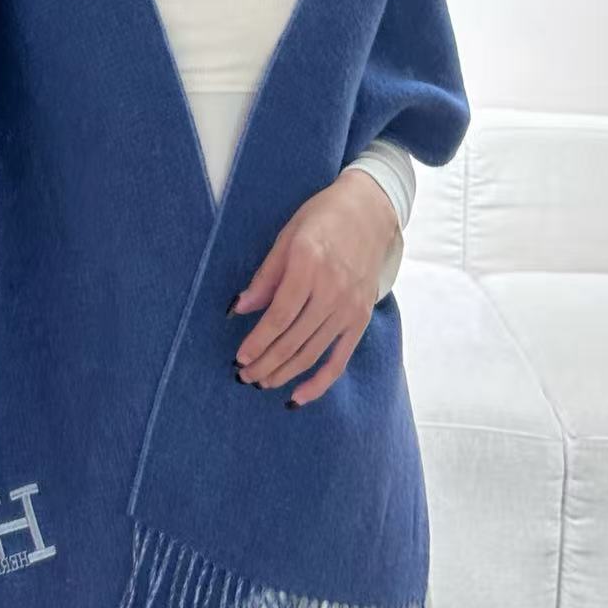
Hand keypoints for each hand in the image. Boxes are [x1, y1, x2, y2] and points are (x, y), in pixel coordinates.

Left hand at [229, 170, 398, 406]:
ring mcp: (350, 307)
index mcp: (309, 265)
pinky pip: (340, 358)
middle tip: (244, 376)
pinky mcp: (361, 318)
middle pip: (294, 340)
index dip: (257, 342)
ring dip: (285, 373)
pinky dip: (320, 382)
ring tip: (262, 383)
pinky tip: (299, 396)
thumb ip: (264, 277)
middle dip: (266, 363)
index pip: (279, 316)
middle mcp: (332, 290)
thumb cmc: (322, 220)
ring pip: (312, 352)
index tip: (240, 357)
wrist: (370, 212)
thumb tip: (237, 309)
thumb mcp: (286, 237)